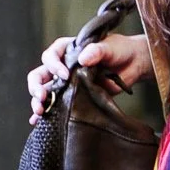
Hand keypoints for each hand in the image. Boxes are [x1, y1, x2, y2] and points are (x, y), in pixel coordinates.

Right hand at [27, 32, 152, 123]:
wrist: (132, 64)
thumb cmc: (119, 50)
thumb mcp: (110, 47)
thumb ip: (97, 51)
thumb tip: (83, 59)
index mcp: (67, 50)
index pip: (51, 55)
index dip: (53, 65)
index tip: (65, 75)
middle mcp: (62, 66)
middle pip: (40, 75)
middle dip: (36, 86)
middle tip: (42, 97)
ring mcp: (66, 84)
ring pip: (44, 91)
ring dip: (38, 102)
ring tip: (40, 111)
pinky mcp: (73, 98)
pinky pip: (54, 106)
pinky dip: (45, 114)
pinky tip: (38, 122)